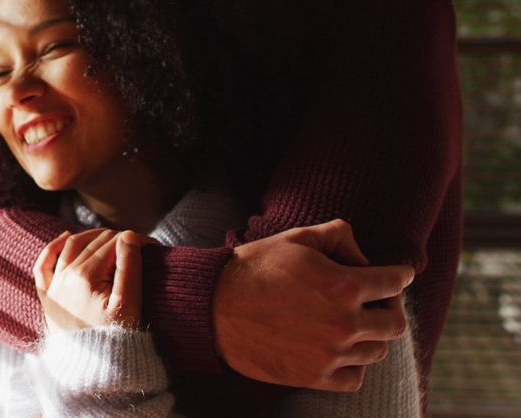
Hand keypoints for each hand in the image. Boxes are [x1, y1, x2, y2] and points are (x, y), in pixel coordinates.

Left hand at [33, 229, 153, 331]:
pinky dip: (53, 247)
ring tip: (113, 239)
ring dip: (92, 237)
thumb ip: (129, 267)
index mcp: (86, 275)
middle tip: (140, 247)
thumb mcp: (128, 304)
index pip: (114, 244)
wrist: (90, 372)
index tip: (156, 248)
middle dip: (120, 240)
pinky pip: (43, 264)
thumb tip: (127, 235)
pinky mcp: (46, 296)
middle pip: (95, 243)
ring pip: (71, 245)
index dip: (137, 242)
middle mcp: (65, 275)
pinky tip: (66, 237)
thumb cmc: (114, 339)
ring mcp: (53, 285)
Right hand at [213, 219, 414, 391]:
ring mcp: (329, 354)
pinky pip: (354, 378)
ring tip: (352, 325)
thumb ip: (338, 235)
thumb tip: (363, 254)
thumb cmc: (254, 267)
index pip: (394, 282)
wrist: (213, 306)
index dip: (400, 275)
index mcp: (344, 285)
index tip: (399, 275)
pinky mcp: (313, 376)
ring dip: (369, 336)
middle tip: (375, 301)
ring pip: (376, 351)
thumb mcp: (297, 238)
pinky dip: (353, 365)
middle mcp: (344, 323)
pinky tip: (339, 350)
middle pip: (394, 323)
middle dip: (389, 307)